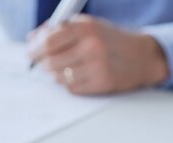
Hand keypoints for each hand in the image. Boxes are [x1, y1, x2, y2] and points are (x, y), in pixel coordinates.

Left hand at [27, 15, 168, 94]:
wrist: (142, 56)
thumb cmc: (108, 39)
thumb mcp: (86, 25)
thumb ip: (58, 29)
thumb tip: (32, 38)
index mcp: (86, 28)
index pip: (48, 42)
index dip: (34, 49)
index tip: (30, 53)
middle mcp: (92, 47)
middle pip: (50, 62)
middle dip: (41, 64)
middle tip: (40, 63)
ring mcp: (97, 67)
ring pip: (58, 77)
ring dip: (55, 74)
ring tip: (64, 67)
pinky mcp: (102, 84)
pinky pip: (71, 88)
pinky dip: (69, 83)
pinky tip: (77, 75)